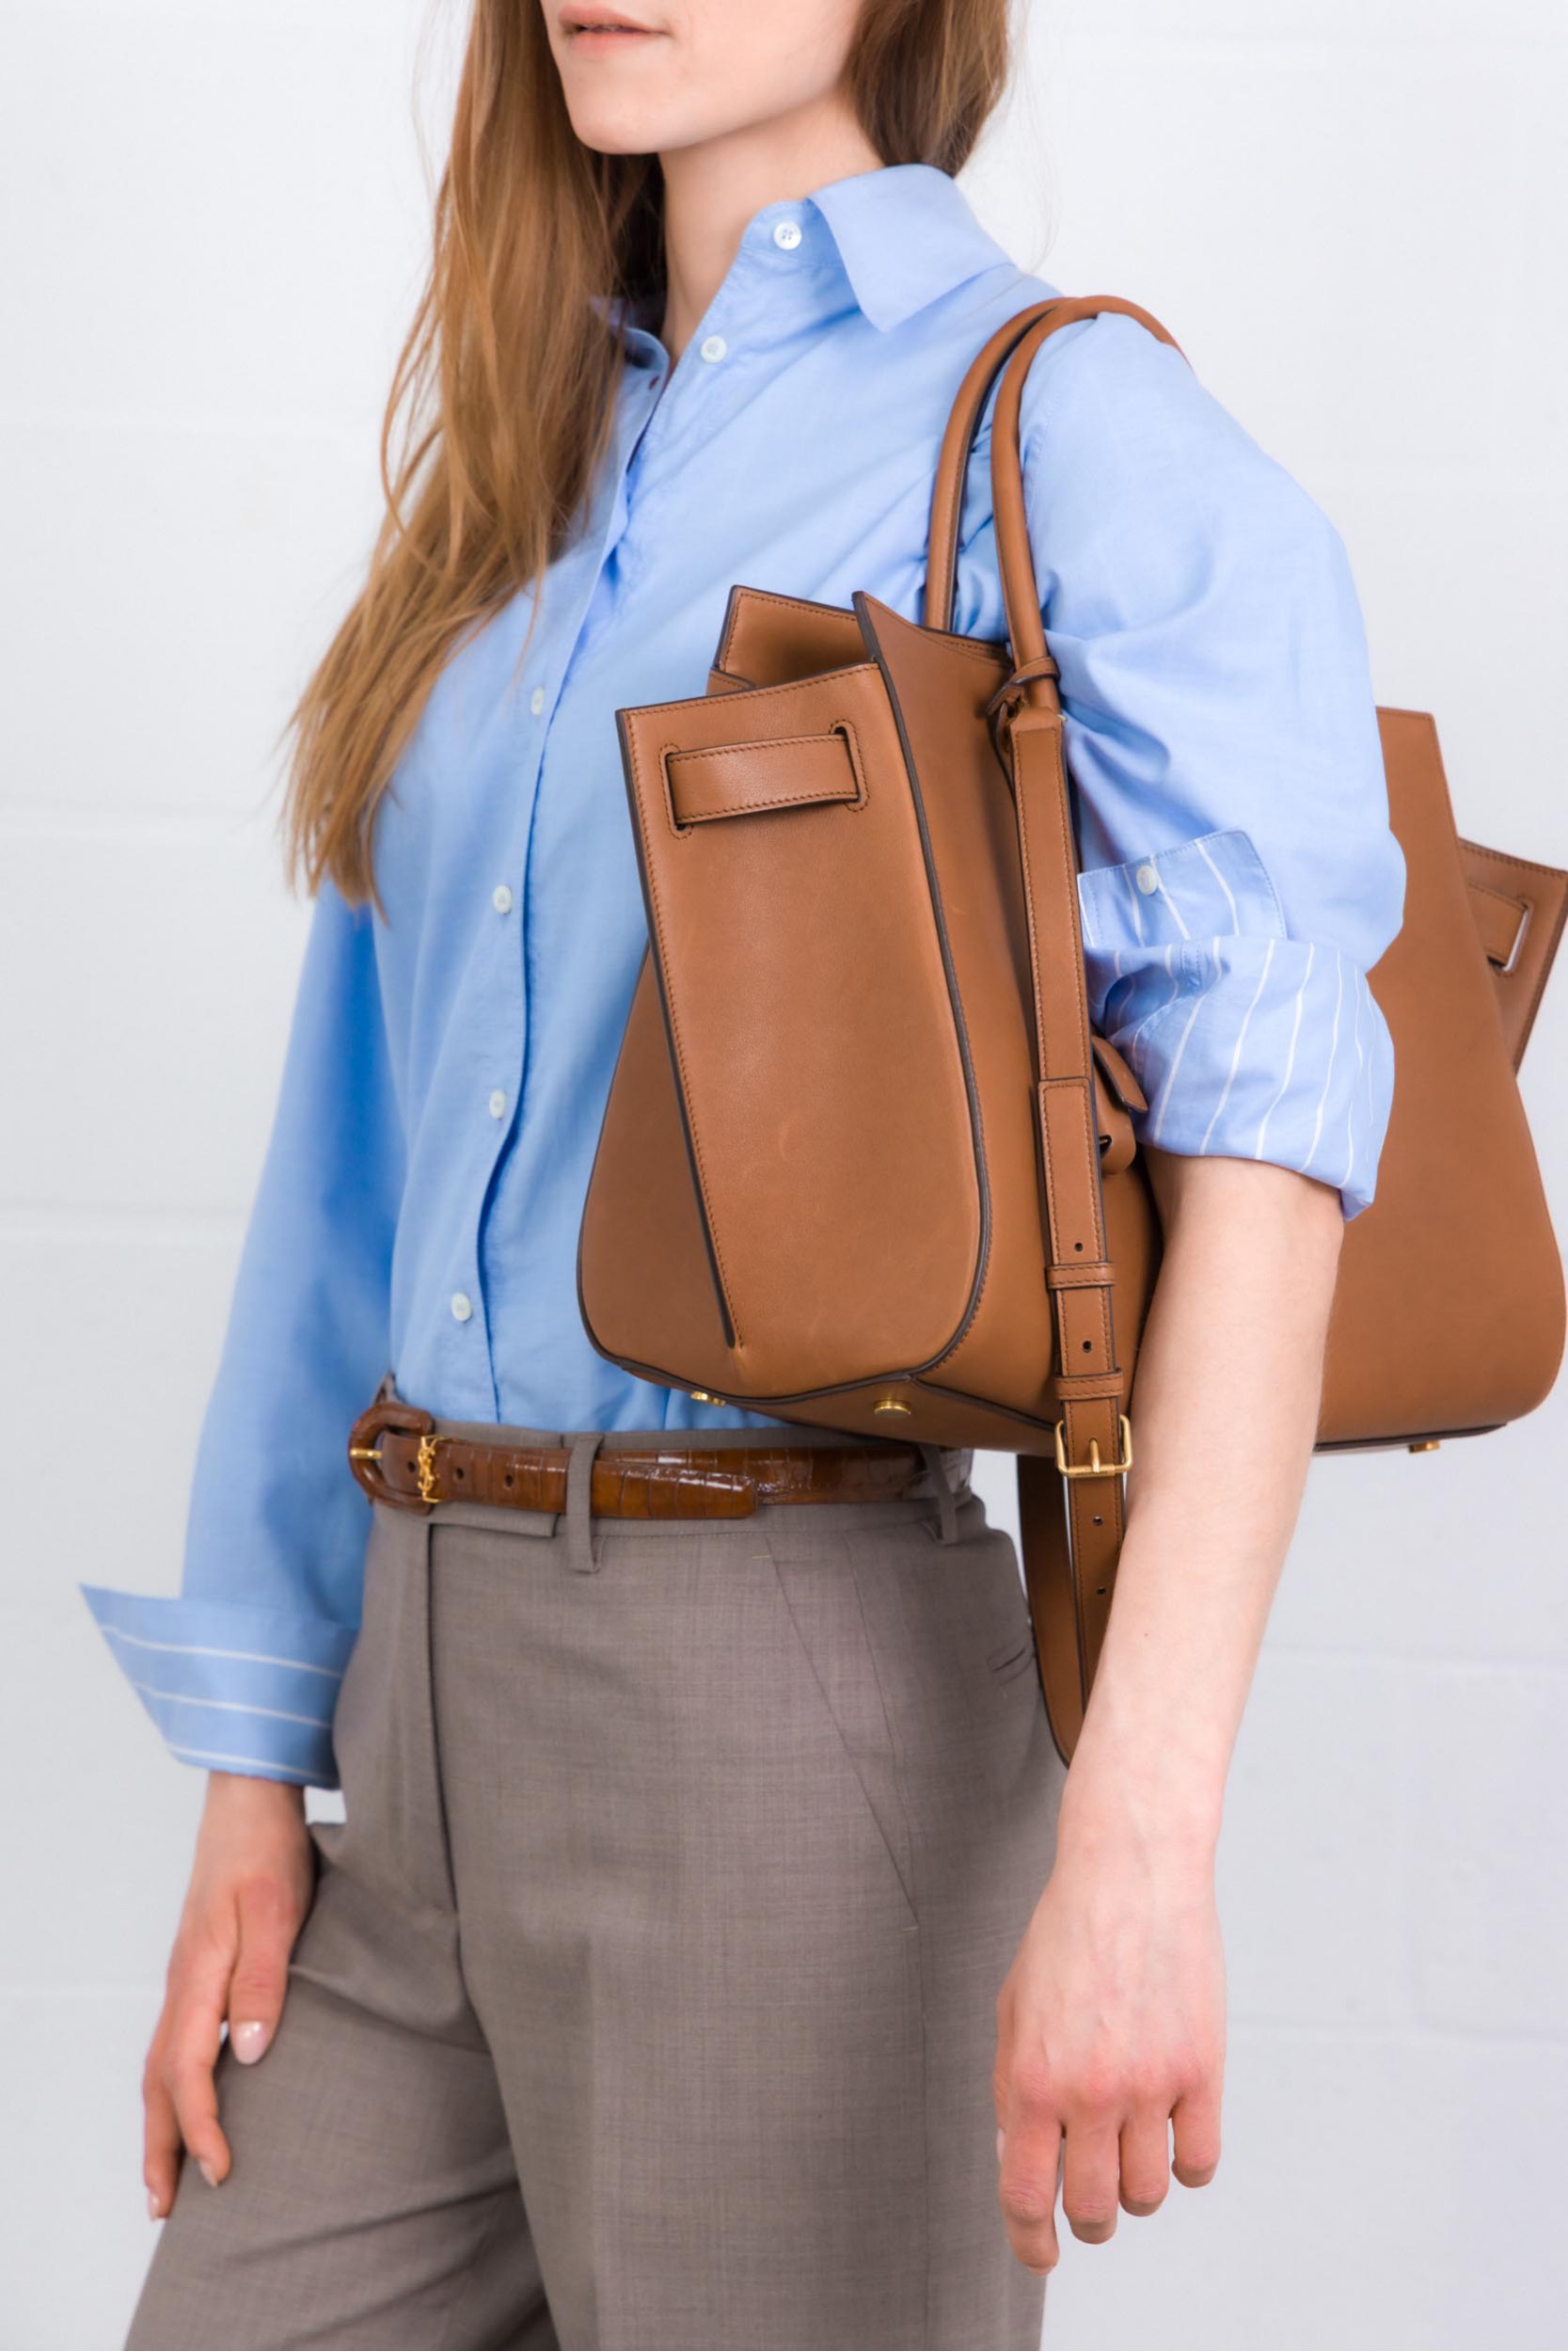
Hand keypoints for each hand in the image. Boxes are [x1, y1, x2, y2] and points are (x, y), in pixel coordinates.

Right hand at [143, 1772, 314, 2218]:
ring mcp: (186, 1976)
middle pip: (157, 2082)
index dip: (202, 2128)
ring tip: (170, 2174)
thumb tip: (250, 2054)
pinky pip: (174, 2041)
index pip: (188, 2072)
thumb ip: (265, 1981)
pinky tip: (192, 2097)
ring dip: (162, 2121)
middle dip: (161, 2146)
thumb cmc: (267, 1851)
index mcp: (198, 1977)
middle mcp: (183, 1983)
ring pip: (159, 2065)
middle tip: (166, 2208)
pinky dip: (173, 2084)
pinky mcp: (199, 1967)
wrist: (249, 1800)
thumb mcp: (278, 1912)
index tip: (221, 2173)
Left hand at [993, 1813, 1225, 2272]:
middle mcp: (1088, 2092)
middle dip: (1087, 2219)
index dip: (1031, 2243)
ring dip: (1135, 2189)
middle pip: (1092, 2209)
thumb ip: (1010, 2088)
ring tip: (1129, 2150)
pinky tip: (1172, 2136)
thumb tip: (1022, 2161)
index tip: (1041, 2256)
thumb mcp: (1012, 2009)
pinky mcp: (1202, 2070)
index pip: (1025, 2196)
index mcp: (1030, 2078)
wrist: (1130, 1875)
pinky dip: (1185, 2165)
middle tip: (1089, 2201)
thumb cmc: (1066, 1939)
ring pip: (1147, 2193)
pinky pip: (1200, 2162)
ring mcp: (1150, 2084)